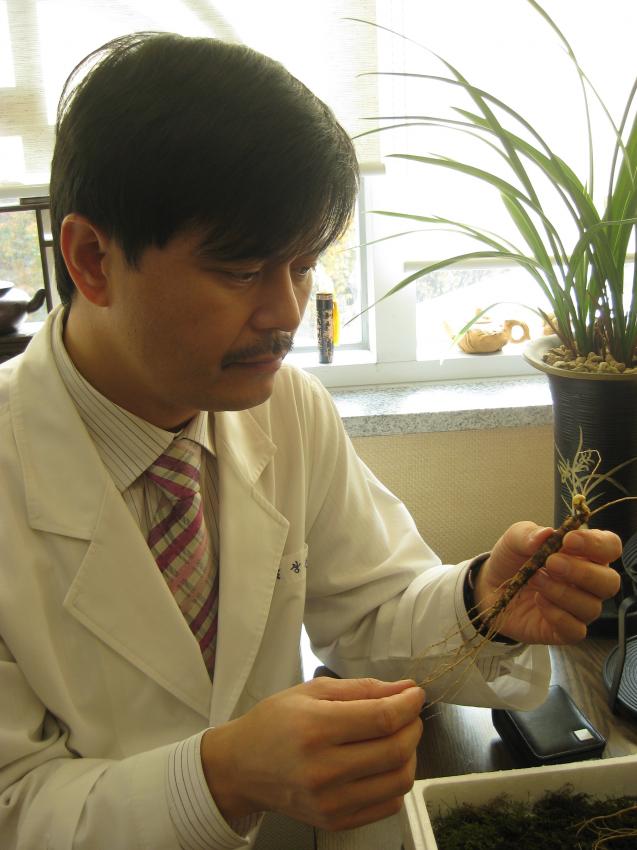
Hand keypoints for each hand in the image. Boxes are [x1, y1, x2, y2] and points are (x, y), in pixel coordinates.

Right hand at [201, 677, 424, 830]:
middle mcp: (323, 770)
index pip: (382, 719)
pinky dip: (395, 781)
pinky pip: (388, 804)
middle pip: (395, 750)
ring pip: (399, 780)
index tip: (415, 693)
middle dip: (413, 726)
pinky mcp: (336, 822)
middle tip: (408, 713)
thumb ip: (362, 689)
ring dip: (410, 754)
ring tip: (397, 737)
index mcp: (315, 729)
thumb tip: (404, 689)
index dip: (408, 704)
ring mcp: (331, 802)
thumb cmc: (275, 722)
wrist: (242, 768)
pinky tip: (383, 763)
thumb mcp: (312, 692)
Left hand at [473, 522, 621, 643]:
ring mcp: (578, 608)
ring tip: (535, 580)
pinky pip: (575, 630)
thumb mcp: (514, 540)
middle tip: (552, 563)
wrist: (490, 588)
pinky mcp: (565, 630)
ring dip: (562, 592)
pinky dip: (556, 615)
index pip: (610, 547)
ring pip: (592, 607)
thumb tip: (545, 534)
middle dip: (583, 572)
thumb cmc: (512, 561)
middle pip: (609, 582)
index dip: (596, 543)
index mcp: (584, 553)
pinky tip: (538, 601)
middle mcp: (588, 582)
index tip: (569, 540)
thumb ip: (528, 534)